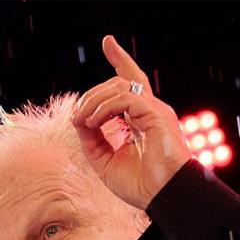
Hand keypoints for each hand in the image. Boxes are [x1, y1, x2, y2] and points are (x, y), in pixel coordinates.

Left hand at [70, 34, 191, 210]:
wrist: (162, 197)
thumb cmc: (140, 184)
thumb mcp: (104, 161)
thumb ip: (91, 139)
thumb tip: (77, 118)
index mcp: (140, 118)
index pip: (130, 81)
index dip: (120, 59)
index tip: (108, 42)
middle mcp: (149, 110)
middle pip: (117, 82)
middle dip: (91, 95)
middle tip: (77, 116)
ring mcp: (154, 110)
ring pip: (119, 86)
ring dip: (94, 100)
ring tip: (83, 120)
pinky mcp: (156, 115)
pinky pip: (125, 99)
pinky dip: (104, 107)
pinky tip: (93, 122)